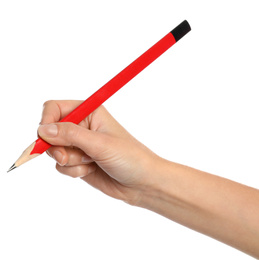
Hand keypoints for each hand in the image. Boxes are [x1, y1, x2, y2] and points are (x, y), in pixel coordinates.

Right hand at [38, 100, 159, 203]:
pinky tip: (91, 170)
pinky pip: (61, 166)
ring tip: (91, 162)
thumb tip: (42, 130)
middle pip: (50, 132)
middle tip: (67, 157)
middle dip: (57, 147)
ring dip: (70, 161)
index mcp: (89, 112)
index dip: (46, 122)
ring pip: (54, 151)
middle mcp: (82, 126)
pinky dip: (74, 171)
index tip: (45, 138)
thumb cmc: (129, 157)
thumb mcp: (100, 143)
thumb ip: (70, 135)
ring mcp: (80, 145)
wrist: (142, 182)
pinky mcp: (78, 161)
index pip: (54, 108)